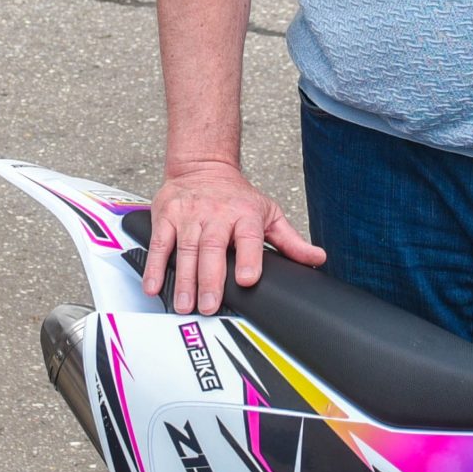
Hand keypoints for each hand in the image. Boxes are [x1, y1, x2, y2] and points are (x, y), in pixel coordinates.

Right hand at [144, 160, 325, 314]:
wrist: (202, 165)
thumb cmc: (236, 196)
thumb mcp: (268, 213)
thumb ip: (290, 241)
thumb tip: (317, 258)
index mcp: (245, 215)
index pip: (249, 238)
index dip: (248, 258)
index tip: (247, 279)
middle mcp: (216, 214)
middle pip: (212, 248)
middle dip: (209, 279)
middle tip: (209, 306)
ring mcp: (189, 215)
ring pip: (185, 249)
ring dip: (183, 279)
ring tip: (184, 303)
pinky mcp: (166, 216)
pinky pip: (159, 244)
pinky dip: (155, 266)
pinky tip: (155, 285)